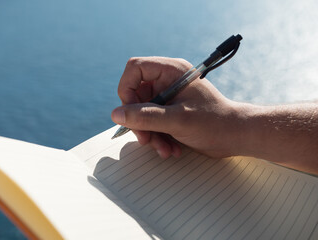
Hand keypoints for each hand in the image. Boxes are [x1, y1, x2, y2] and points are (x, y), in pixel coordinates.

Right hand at [111, 57, 242, 158]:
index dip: (126, 90)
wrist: (236, 136)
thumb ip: (145, 117)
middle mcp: (167, 81)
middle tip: (145, 139)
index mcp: (171, 71)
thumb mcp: (177, 120)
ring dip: (149, 134)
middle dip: (139, 121)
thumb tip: (116, 114)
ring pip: (143, 113)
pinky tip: (170, 149)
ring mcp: (169, 98)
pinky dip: (158, 138)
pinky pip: (153, 123)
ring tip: (164, 149)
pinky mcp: (170, 113)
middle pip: (136, 96)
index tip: (128, 112)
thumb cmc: (214, 122)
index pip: (135, 69)